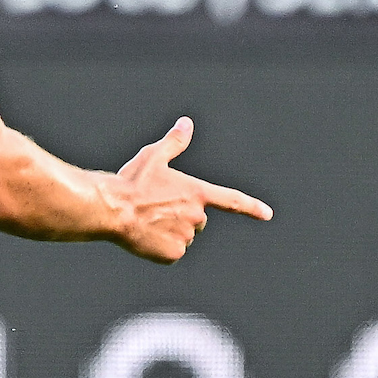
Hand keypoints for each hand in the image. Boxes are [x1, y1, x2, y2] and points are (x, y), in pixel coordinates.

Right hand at [108, 117, 271, 262]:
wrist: (111, 209)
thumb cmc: (131, 182)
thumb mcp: (153, 157)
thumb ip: (175, 142)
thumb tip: (186, 123)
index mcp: (197, 193)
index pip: (232, 201)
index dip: (252, 208)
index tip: (267, 214)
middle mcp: (196, 216)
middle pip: (197, 219)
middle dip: (181, 215)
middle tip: (155, 208)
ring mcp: (185, 236)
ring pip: (183, 236)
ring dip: (170, 231)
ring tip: (146, 221)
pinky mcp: (172, 254)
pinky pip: (171, 253)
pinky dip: (160, 248)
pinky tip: (145, 236)